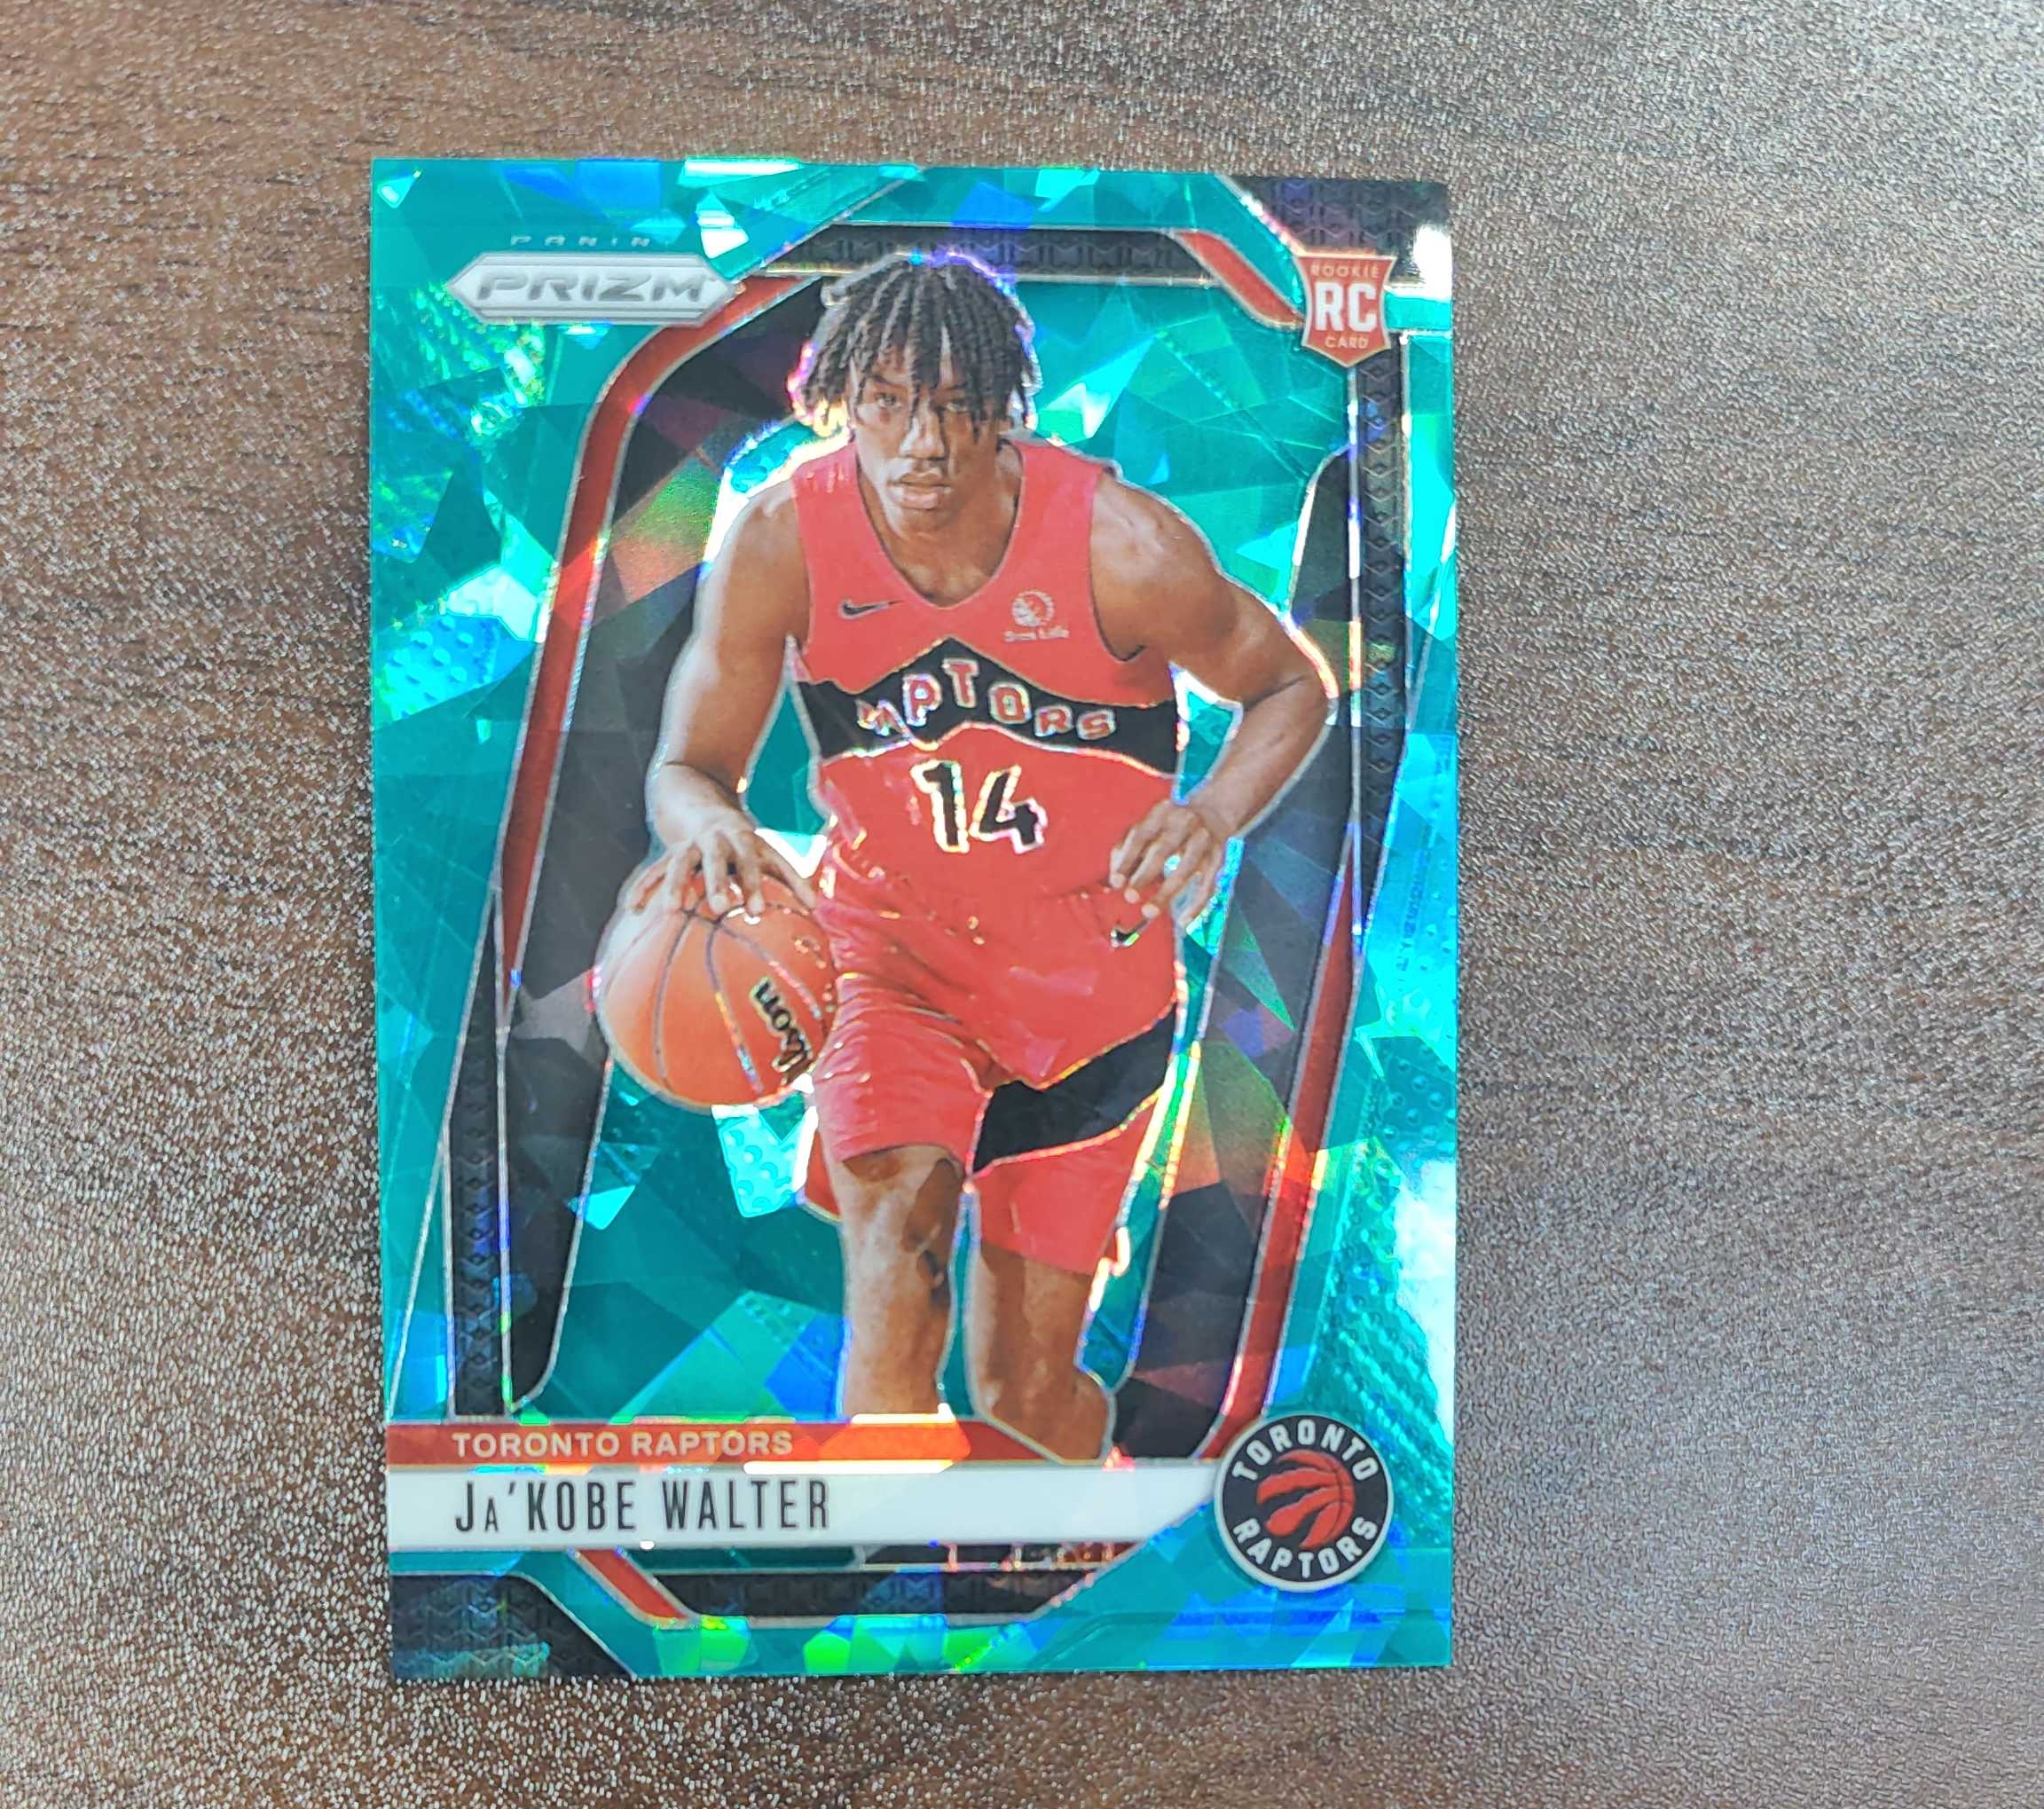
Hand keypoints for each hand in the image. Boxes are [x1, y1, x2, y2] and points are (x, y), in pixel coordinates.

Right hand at [634, 809, 814, 918]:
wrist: (700, 796)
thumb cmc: (745, 841)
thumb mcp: (767, 852)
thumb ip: (790, 878)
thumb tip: (816, 908)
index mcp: (745, 841)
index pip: (753, 862)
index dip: (756, 885)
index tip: (758, 912)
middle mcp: (717, 840)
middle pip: (716, 861)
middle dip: (717, 883)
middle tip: (720, 908)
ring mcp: (690, 844)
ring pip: (680, 864)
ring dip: (675, 886)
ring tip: (670, 912)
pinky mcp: (669, 851)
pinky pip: (654, 870)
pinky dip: (643, 888)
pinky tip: (632, 909)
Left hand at [1108, 798, 1229, 925]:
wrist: (1214, 811)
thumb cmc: (1169, 827)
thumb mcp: (1149, 827)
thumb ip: (1128, 849)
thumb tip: (1113, 882)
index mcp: (1161, 813)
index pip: (1140, 835)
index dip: (1127, 859)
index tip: (1116, 883)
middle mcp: (1184, 822)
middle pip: (1163, 849)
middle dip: (1145, 874)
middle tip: (1130, 897)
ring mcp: (1204, 838)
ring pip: (1187, 868)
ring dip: (1167, 892)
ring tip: (1149, 911)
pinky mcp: (1219, 856)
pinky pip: (1209, 883)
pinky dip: (1196, 904)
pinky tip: (1183, 921)